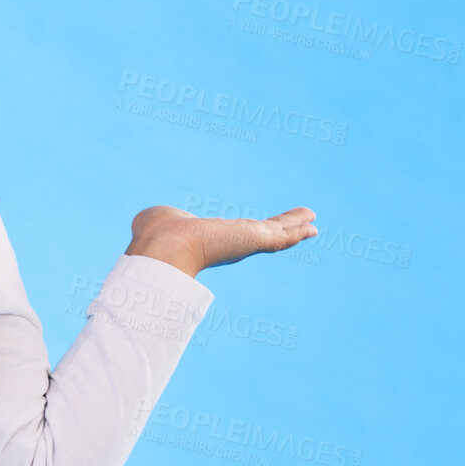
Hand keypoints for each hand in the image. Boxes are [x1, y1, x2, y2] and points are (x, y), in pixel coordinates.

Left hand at [124, 205, 316, 278]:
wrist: (164, 247)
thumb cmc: (155, 233)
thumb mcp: (159, 218)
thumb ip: (162, 218)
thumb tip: (151, 218)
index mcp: (211, 238)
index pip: (236, 233)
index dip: (250, 231)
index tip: (263, 231)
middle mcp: (231, 243)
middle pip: (262, 235)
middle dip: (281, 228)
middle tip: (301, 226)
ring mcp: (244, 243)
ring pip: (276, 235)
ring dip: (294, 227)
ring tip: (313, 222)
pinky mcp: (254, 240)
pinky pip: (281, 236)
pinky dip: (297, 231)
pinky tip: (312, 227)